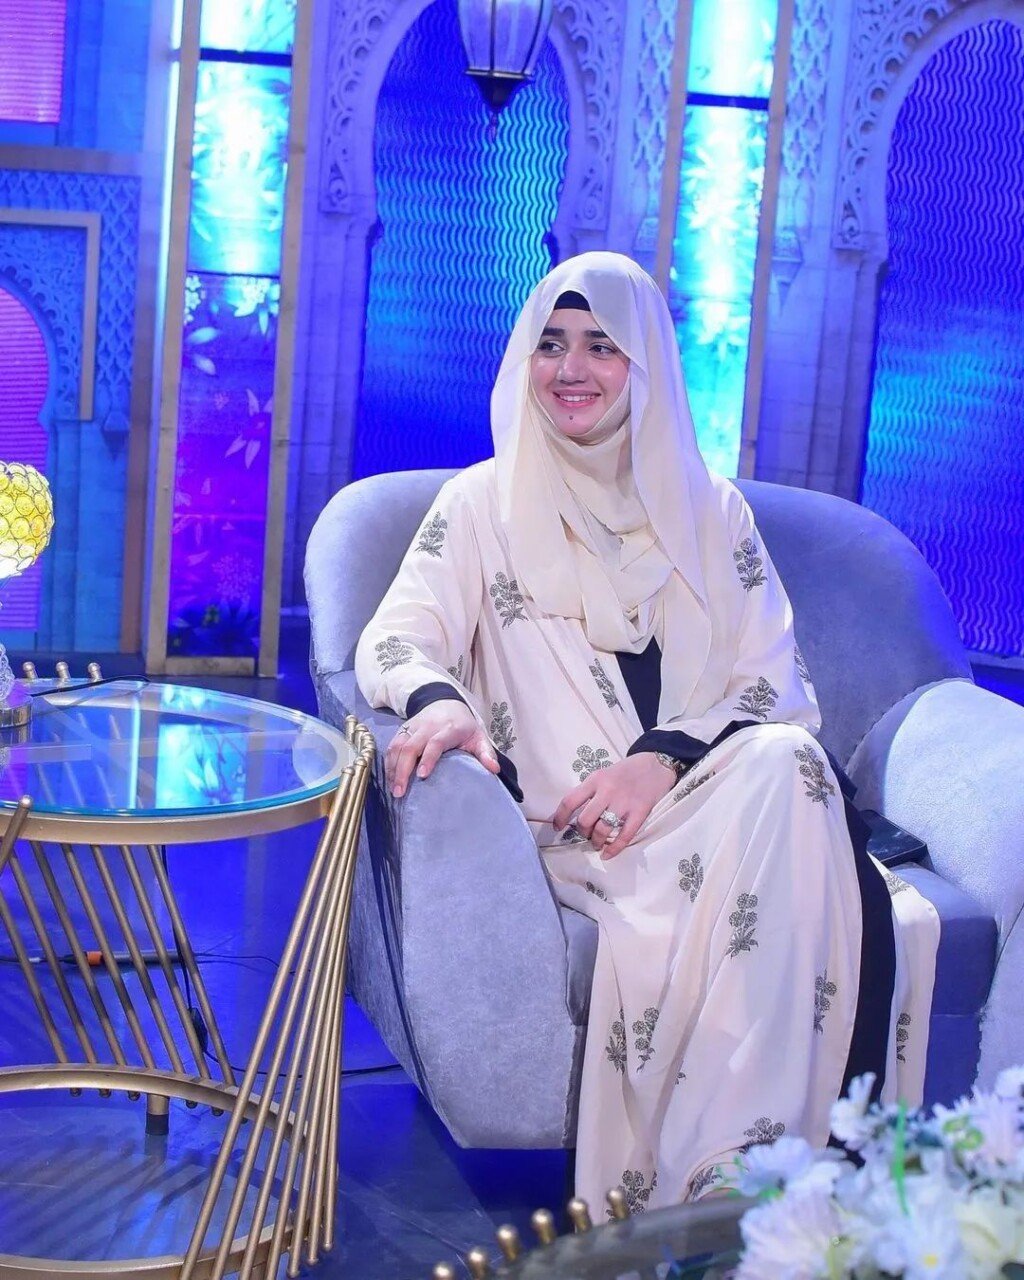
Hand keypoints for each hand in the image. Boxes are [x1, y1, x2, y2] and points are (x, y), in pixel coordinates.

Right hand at [385, 700, 499, 797]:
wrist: (445, 703)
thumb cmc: (463, 726)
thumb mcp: (478, 737)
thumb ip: (486, 753)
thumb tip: (494, 770)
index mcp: (447, 729)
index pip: (435, 743)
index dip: (428, 758)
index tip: (422, 775)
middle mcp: (427, 727)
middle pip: (410, 747)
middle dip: (402, 770)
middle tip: (400, 792)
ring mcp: (412, 728)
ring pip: (397, 747)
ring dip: (392, 769)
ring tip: (393, 790)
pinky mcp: (402, 730)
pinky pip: (391, 746)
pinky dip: (388, 763)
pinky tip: (389, 779)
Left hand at [552, 752, 676, 859]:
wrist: (656, 764)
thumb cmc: (626, 771)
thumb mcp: (603, 774)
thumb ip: (590, 790)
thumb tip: (575, 814)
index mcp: (595, 779)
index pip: (570, 801)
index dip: (560, 817)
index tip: (557, 827)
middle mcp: (607, 790)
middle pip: (585, 820)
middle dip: (582, 832)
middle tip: (586, 834)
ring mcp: (624, 802)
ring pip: (602, 830)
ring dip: (596, 841)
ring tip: (597, 843)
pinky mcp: (640, 812)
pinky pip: (624, 836)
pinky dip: (614, 849)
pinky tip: (607, 855)